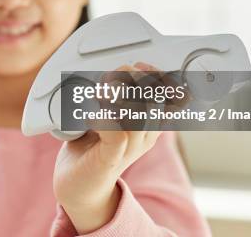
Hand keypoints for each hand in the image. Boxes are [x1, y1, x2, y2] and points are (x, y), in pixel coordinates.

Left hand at [53, 63, 162, 233]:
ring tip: (99, 92)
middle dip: (133, 79)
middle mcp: (144, 135)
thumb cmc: (91, 147)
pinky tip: (92, 115)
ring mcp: (129, 147)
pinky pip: (118, 133)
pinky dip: (104, 118)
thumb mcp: (105, 115)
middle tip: (111, 76)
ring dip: (116, 95)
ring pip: (139, 114)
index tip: (142, 66)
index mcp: (148, 123)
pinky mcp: (110, 157)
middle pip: (155, 99)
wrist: (77, 185)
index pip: (173, 97)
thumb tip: (113, 66)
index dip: (162, 78)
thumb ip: (112, 94)